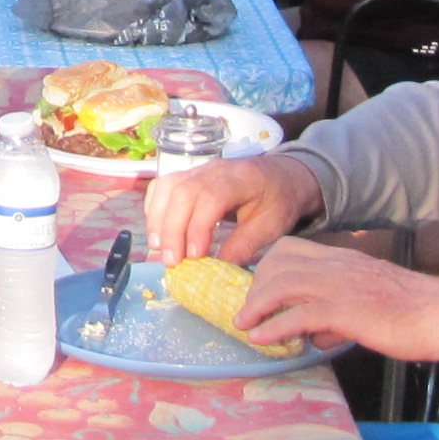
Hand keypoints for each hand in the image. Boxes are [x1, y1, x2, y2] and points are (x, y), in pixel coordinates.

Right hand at [143, 148, 324, 267]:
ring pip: (168, 187)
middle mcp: (215, 169)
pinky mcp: (189, 175)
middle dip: (172, 229)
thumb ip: (244, 245)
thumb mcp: (271, 226)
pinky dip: (155, 208)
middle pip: (183, 192)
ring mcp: (199, 169)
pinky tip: (158, 231)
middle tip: (172, 261)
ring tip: (159, 249)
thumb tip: (216, 270)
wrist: (283, 175)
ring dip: (158, 219)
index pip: (210, 197)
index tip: (194, 256)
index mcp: (241, 178)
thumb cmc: (279, 201)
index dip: (197, 227)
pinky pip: (163, 186)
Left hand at [232, 234, 438, 359]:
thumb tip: (313, 335)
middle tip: (247, 313)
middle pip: (278, 263)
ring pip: (282, 284)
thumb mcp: (370, 302)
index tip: (255, 290)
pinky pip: (299, 314)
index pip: (289, 249)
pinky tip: (263, 339)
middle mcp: (337, 266)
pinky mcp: (347, 311)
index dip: (265, 268)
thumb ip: (338, 314)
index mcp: (343, 259)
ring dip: (256, 306)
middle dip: (255, 287)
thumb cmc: (415, 312)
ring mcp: (341, 286)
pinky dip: (274, 327)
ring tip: (244, 326)